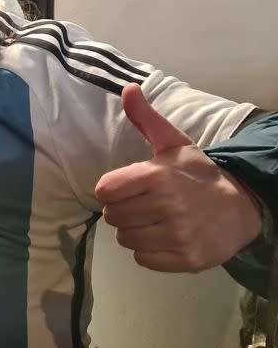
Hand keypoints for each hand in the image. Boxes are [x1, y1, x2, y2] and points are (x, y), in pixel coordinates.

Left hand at [95, 84, 261, 272]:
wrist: (242, 206)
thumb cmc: (198, 174)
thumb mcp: (174, 144)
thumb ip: (146, 118)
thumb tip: (128, 88)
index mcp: (158, 176)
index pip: (105, 190)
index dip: (112, 190)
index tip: (127, 187)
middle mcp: (168, 206)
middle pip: (112, 217)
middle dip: (123, 210)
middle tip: (144, 205)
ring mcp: (179, 235)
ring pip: (125, 239)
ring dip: (134, 231)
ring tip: (154, 220)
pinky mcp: (187, 260)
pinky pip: (142, 259)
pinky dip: (149, 251)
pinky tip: (164, 237)